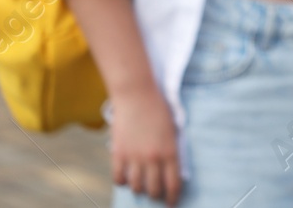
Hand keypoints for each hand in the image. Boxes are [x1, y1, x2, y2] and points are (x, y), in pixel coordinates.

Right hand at [109, 86, 180, 205]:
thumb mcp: (173, 129)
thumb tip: (172, 169)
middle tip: (156, 196)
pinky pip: (118, 177)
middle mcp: (152, 158)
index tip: (172, 204)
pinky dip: (122, 182)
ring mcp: (134, 157)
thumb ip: (172, 150)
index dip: (173, 197)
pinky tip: (125, 179)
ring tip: (142, 186)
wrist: (137, 96)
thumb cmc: (159, 109)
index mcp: (170, 152)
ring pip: (136, 186)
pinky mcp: (119, 153)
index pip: (173, 183)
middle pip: (154, 189)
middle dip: (156, 196)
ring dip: (140, 189)